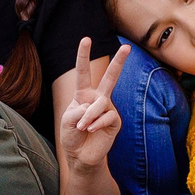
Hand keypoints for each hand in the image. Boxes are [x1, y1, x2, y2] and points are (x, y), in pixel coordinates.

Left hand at [56, 38, 130, 175]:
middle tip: (127, 47)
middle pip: (110, 77)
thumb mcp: (67, 120)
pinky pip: (106, 117)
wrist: (81, 155)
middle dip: (119, 62)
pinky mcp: (115, 121)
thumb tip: (95, 106)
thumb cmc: (72, 136)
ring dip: (88, 117)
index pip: (83, 72)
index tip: (86, 39)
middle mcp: (97, 98)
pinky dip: (96, 124)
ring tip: (82, 128)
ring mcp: (108, 109)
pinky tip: (91, 131)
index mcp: (83, 94)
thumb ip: (78, 109)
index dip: (84, 55)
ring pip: (101, 103)